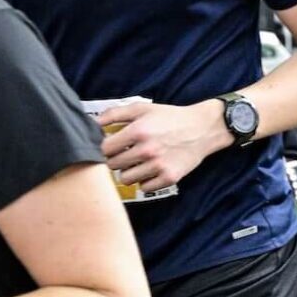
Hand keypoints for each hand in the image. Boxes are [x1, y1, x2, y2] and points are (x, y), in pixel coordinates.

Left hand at [100, 99, 225, 190]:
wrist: (202, 129)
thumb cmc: (170, 117)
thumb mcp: (142, 108)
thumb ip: (115, 113)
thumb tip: (94, 124)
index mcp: (137, 131)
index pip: (105, 149)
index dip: (106, 148)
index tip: (112, 146)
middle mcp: (147, 150)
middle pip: (113, 165)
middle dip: (116, 159)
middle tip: (126, 154)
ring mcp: (158, 166)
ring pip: (126, 179)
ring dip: (129, 172)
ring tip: (137, 163)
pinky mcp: (169, 177)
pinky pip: (144, 187)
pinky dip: (145, 181)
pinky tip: (150, 170)